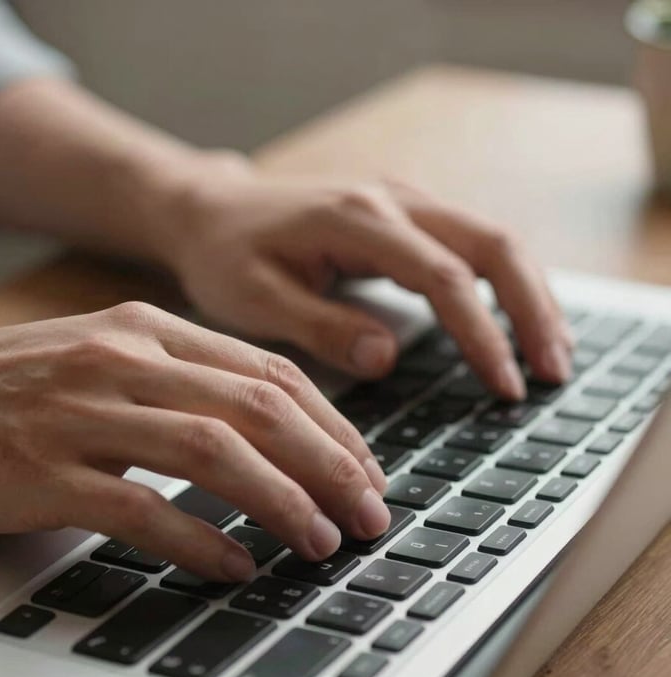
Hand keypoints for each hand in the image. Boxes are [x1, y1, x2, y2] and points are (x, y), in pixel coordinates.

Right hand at [0, 303, 388, 580]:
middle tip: (369, 512)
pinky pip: (139, 507)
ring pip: (212, 451)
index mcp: (145, 327)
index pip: (267, 371)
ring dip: (281, 500)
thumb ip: (183, 380)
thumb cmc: (10, 385)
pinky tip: (235, 566)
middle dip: (329, 464)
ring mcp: (80, 412)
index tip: (365, 469)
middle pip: (257, 406)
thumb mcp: (104, 357)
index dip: (331, 425)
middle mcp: (121, 359)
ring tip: (322, 541)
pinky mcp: (41, 469)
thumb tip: (269, 431)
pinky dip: (198, 540)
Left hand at [161, 154, 572, 399]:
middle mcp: (391, 200)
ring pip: (492, 240)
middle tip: (556, 372)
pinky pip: (471, 243)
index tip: (506, 387)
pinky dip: (504, 283)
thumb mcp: (255, 297)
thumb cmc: (225, 254)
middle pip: (492, 245)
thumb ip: (321, 326)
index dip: (483, 335)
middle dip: (533, 310)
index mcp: (356, 220)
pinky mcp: (404, 213)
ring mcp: (403, 200)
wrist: (211, 210)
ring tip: (554, 353)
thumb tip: (387, 357)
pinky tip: (517, 320)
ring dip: (530, 294)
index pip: (443, 278)